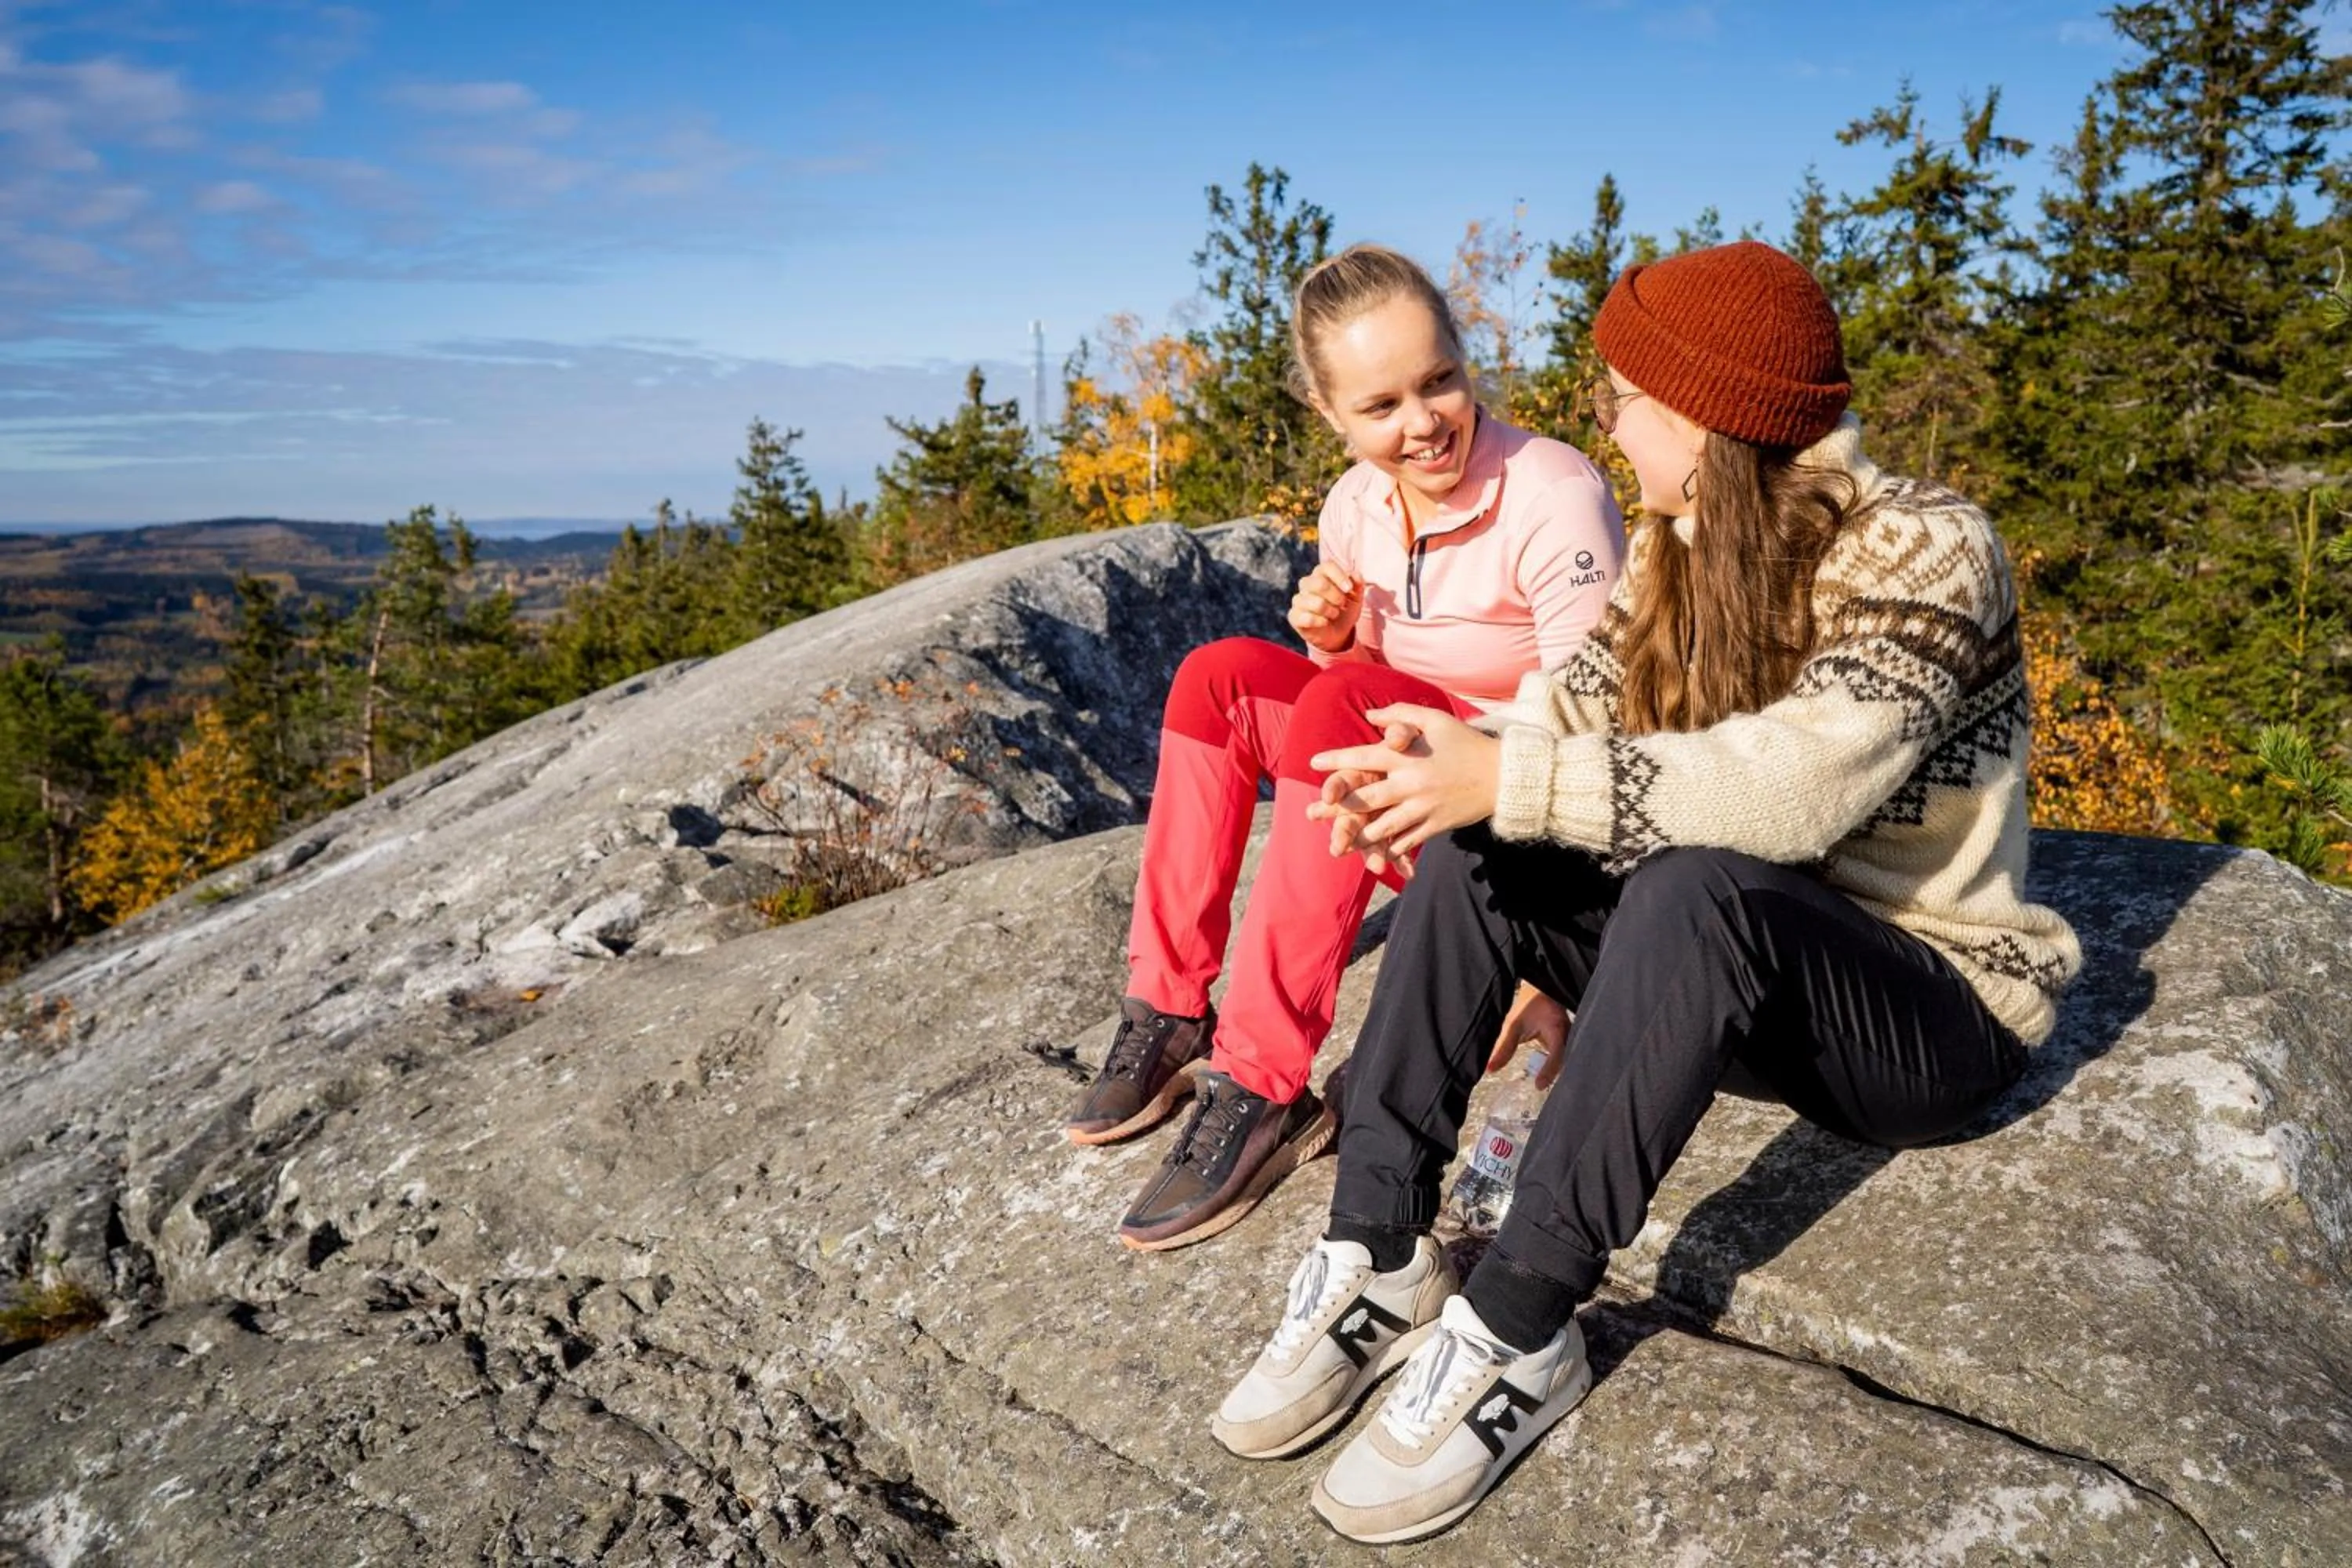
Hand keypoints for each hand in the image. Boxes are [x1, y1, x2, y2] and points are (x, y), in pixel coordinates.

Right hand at [1288, 563, 1362, 654]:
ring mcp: (1298, 600)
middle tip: (1342, 604)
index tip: (1349, 589)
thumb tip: (1356, 575)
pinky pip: (1307, 618)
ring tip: (1334, 614)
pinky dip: (1321, 622)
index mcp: (1321, 573)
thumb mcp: (1356, 597)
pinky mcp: (1294, 616)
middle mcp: (1306, 583)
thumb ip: (1357, 584)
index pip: (1327, 566)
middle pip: (1320, 584)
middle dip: (1336, 597)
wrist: (1337, 633)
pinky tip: (1324, 623)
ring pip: (1316, 603)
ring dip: (1331, 611)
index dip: (1339, 576)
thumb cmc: (1344, 609)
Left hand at [1307, 704, 1501, 856]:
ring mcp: (1422, 808)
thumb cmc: (1466, 743)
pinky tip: (1376, 853)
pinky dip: (1389, 848)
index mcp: (1407, 756)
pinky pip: (1406, 841)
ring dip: (1357, 836)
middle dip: (1335, 808)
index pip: (1363, 758)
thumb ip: (1401, 713)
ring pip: (1382, 827)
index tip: (1313, 764)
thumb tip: (1369, 715)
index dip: (1336, 760)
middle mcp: (1410, 784)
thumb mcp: (1436, 719)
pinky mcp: (1435, 825)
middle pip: (1365, 799)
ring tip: (1338, 843)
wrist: (1503, 775)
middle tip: (1312, 812)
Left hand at [1488, 982, 1566, 1086]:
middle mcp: (1570, 1034)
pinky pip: (1569, 1057)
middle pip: (1568, 1061)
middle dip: (1559, 1077)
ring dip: (1560, 1074)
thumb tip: (1490, 1069)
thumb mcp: (1513, 1024)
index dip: (1549, 1071)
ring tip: (1551, 1089)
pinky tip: (1553, 1079)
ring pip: (1571, 1060)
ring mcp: (1573, 1038)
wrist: (1542, 990)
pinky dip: (1560, 1067)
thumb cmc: (1529, 1004)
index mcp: (1557, 1028)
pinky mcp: (1571, 1041)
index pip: (1557, 1054)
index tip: (1538, 1086)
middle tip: (1547, 1094)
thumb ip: (1503, 1047)